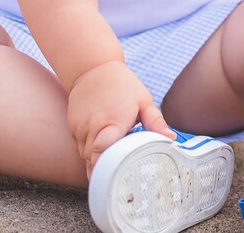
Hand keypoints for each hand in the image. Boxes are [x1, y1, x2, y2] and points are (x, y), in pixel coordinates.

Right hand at [67, 60, 174, 176]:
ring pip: (84, 156)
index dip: (106, 169)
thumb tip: (171, 138)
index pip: (102, 153)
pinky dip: (88, 150)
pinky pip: (79, 146)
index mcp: (112, 122)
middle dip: (103, 169)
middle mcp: (93, 126)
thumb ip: (156, 122)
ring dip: (95, 160)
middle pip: (93, 160)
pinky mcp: (73, 125)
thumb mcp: (144, 100)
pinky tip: (100, 145)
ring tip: (110, 159)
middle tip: (117, 173)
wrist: (93, 67)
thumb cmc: (122, 84)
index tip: (115, 176)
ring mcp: (80, 126)